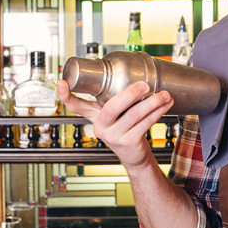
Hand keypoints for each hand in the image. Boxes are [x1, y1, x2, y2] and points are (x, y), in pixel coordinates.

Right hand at [56, 79, 173, 170]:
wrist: (135, 155)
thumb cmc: (127, 128)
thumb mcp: (117, 114)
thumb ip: (119, 98)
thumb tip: (137, 73)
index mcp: (95, 116)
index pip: (76, 106)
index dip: (66, 95)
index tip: (61, 82)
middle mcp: (101, 126)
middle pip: (112, 107)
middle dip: (130, 94)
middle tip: (144, 84)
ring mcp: (114, 136)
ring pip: (134, 115)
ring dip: (152, 102)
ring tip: (164, 94)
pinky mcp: (128, 142)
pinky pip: (145, 123)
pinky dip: (158, 112)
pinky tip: (166, 105)